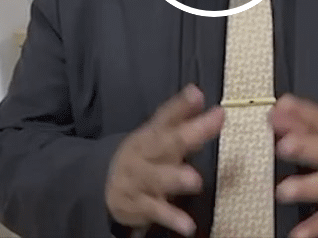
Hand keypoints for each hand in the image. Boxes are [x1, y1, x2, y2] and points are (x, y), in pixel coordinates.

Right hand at [105, 84, 223, 234]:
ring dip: (174, 178)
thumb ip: (180, 115)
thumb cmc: (145, 155)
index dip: (182, 105)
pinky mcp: (138, 205)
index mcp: (151, 134)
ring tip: (195, 181)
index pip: (165, 116)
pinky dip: (171, 218)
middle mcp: (144, 154)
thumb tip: (197, 92)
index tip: (198, 94)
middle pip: (165, 143)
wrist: (105, 184)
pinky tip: (188, 225)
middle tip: (212, 125)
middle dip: (188, 135)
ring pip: (156, 178)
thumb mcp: (158, 134)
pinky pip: (155, 211)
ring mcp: (139, 180)